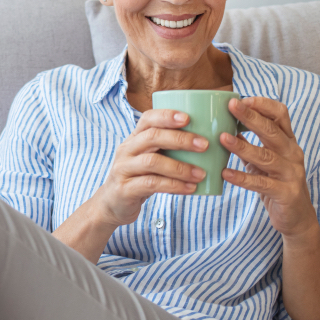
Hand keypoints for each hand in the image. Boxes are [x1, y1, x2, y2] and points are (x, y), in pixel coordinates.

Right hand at [90, 108, 208, 227]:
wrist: (113, 204)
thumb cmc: (139, 177)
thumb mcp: (149, 158)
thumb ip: (167, 148)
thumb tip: (207, 139)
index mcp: (134, 138)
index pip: (148, 119)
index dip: (166, 116)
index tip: (188, 117)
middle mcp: (126, 150)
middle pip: (152, 137)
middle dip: (180, 139)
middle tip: (204, 145)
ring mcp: (123, 169)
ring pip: (152, 162)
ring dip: (180, 167)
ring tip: (201, 174)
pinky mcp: (125, 189)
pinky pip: (152, 184)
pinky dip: (174, 186)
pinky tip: (190, 188)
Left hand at [220, 97, 318, 238]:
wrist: (297, 218)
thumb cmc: (277, 184)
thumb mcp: (264, 162)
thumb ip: (250, 145)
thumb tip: (226, 127)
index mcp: (288, 142)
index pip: (281, 115)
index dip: (263, 105)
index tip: (243, 99)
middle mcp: (293, 154)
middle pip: (272, 131)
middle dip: (251, 117)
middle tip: (231, 106)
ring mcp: (292, 173)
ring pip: (266, 156)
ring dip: (243, 146)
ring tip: (222, 138)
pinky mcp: (286, 193)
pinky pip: (262, 183)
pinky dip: (242, 178)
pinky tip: (225, 173)